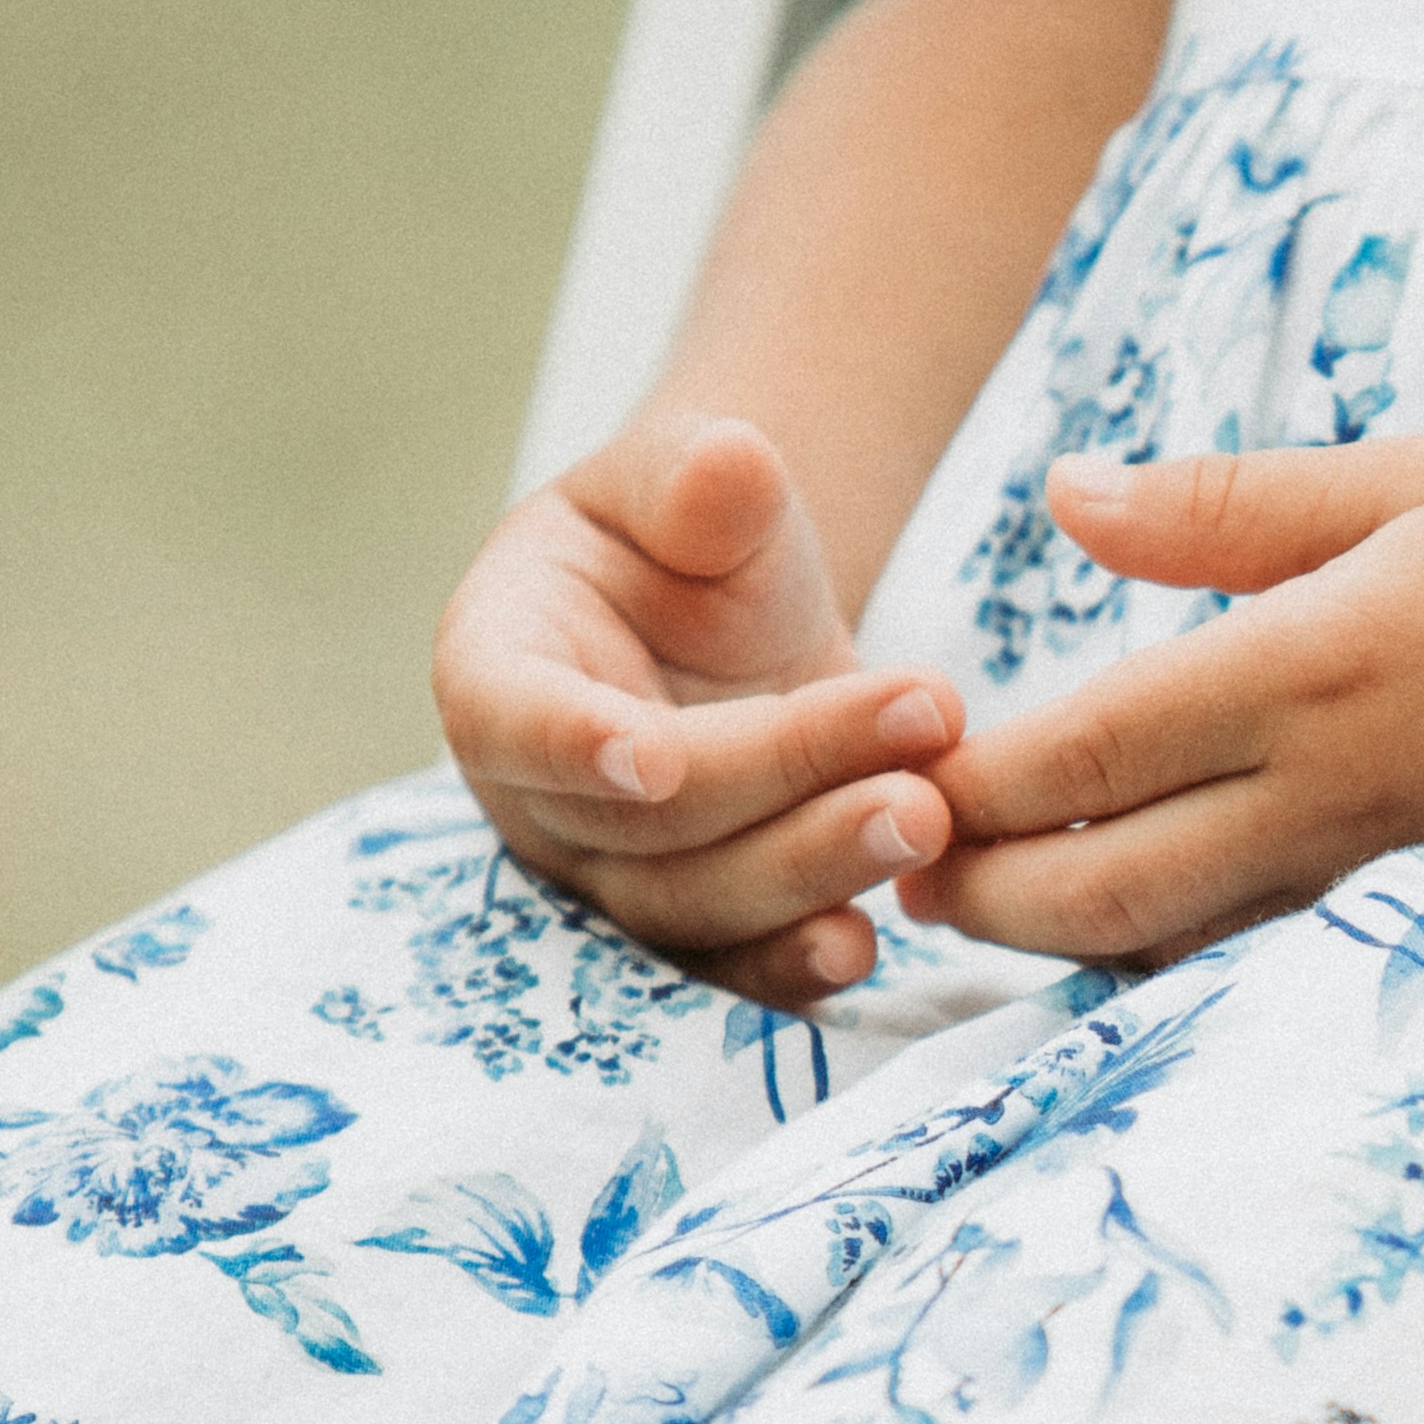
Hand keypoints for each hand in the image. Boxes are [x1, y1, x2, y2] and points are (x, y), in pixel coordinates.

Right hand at [433, 410, 966, 1006]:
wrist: (727, 611)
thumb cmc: (684, 533)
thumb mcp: (684, 477)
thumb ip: (696, 478)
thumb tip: (730, 460)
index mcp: (497, 663)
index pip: (510, 716)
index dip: (572, 742)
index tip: (653, 755)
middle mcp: (540, 791)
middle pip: (644, 821)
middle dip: (779, 786)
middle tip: (900, 759)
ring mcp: (614, 870)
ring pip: (699, 902)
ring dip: (814, 869)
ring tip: (926, 817)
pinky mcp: (697, 919)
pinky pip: (734, 961)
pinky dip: (795, 963)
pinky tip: (868, 946)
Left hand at [900, 432, 1423, 968]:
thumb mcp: (1421, 474)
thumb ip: (1233, 507)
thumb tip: (1067, 500)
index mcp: (1318, 665)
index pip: (1091, 749)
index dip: (970, 776)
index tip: (888, 758)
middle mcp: (1339, 787)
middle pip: (1107, 889)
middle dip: (981, 898)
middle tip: (886, 869)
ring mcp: (1387, 858)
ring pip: (1179, 936)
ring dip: (1059, 932)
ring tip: (968, 902)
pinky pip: (1266, 932)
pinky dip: (1167, 935)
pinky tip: (1120, 911)